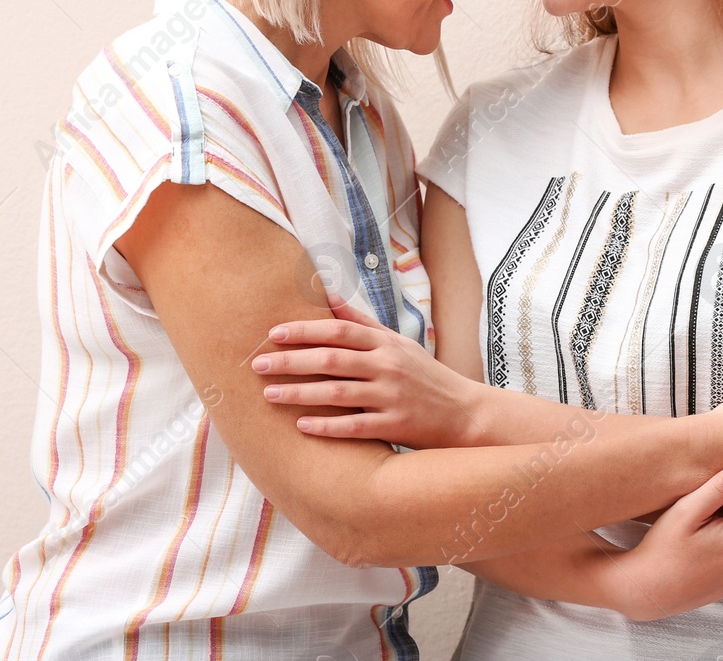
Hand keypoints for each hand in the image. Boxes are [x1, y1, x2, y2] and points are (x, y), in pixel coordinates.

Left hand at [254, 295, 484, 447]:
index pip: (340, 330)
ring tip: (270, 395)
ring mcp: (392, 396)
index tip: (273, 334)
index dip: (305, 330)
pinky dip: (326, 426)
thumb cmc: (425, 376)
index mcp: (386, 343)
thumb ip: (362, 322)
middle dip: (292, 361)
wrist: (465, 413)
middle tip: (258, 364)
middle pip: (332, 358)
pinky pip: (354, 426)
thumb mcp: (398, 343)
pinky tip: (301, 426)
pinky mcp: (395, 425)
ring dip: (300, 393)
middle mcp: (388, 366)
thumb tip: (328, 295)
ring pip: (337, 392)